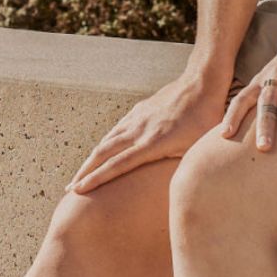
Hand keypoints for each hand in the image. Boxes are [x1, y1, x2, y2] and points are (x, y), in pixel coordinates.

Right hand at [67, 73, 228, 193]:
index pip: (117, 165)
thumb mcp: (197, 151)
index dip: (97, 179)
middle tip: (71, 190)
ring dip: (91, 160)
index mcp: (151, 144)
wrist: (200, 84)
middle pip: (103, 154)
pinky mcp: (139, 111)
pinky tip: (100, 153)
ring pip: (106, 141)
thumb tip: (179, 192)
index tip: (80, 190)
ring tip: (81, 175)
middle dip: (85, 173)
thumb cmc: (205, 122)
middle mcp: (138, 131)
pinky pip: (116, 131)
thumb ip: (182, 168)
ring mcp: (136, 119)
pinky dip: (104, 145)